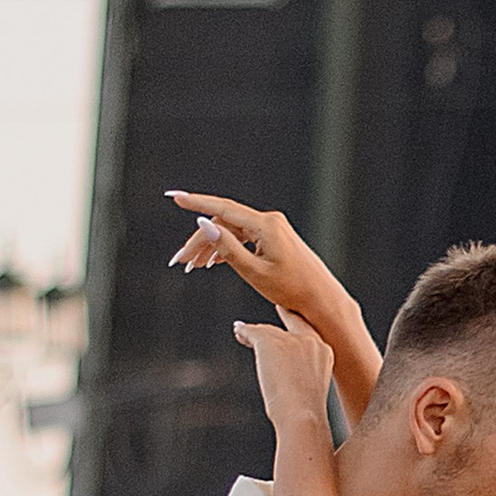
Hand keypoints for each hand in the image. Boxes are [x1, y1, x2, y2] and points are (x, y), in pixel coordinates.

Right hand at [170, 191, 360, 345]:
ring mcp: (272, 228)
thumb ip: (227, 247)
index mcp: (265, 225)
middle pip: (224, 224)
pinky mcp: (273, 238)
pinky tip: (212, 262)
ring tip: (192, 266)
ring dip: (211, 247)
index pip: (223, 209)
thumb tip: (204, 223)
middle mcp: (269, 221)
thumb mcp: (254, 272)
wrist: (320, 298)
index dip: (196, 203)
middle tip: (180, 261)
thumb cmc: (291, 289)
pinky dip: (227, 248)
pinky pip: (243, 238)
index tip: (175, 197)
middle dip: (200, 242)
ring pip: (232, 232)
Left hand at [234, 314, 335, 432]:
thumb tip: (283, 380)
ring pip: (267, 331)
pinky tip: (238, 331)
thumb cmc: (305, 415)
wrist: (301, 415)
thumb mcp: (308, 390)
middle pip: (286, 329)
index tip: (285, 312)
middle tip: (258, 327)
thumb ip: (300, 377)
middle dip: (271, 330)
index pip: (306, 331)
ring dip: (254, 332)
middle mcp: (309, 341)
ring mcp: (290, 340)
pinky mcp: (269, 342)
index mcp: (323, 352)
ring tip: (241, 332)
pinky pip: (252, 332)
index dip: (294, 322)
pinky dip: (244, 332)